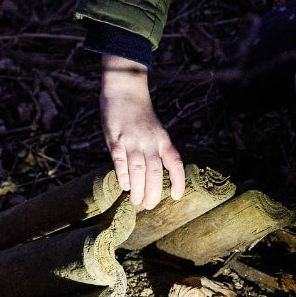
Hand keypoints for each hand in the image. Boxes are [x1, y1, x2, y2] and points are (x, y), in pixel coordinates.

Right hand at [100, 55, 184, 208]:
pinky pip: (120, 161)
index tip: (177, 197)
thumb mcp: (156, 131)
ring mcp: (133, 141)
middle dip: (154, 192)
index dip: (178, 181)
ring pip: (139, 170)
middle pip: (156, 172)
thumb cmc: (140, 114)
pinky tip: (125, 187)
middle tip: (150, 206)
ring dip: (138, 189)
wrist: (125, 90)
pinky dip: (123, 175)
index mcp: (164, 140)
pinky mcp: (116, 139)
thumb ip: (155, 150)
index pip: (175, 164)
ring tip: (137, 202)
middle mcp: (151, 142)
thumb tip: (153, 174)